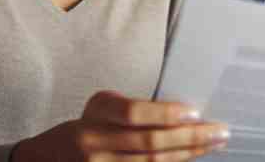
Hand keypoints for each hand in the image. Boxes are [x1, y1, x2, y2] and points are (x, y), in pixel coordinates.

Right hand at [12, 90, 228, 160]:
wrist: (45, 160)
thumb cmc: (85, 126)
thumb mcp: (101, 108)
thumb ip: (133, 110)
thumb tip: (183, 112)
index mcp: (96, 112)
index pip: (134, 113)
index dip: (165, 114)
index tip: (195, 111)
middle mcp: (93, 141)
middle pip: (148, 143)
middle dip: (189, 137)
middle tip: (220, 130)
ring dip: (187, 155)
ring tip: (213, 144)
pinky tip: (191, 159)